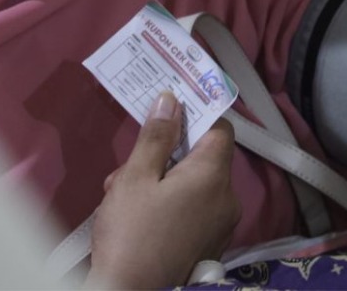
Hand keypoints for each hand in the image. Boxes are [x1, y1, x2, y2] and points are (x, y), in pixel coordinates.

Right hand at [89, 92, 238, 289]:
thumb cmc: (132, 234)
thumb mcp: (135, 178)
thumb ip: (156, 137)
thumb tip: (171, 100)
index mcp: (214, 176)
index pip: (220, 129)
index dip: (194, 117)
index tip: (166, 116)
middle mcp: (227, 199)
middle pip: (201, 159)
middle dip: (163, 157)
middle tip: (126, 170)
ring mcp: (221, 226)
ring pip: (192, 186)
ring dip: (159, 183)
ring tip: (120, 197)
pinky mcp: (209, 246)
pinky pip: (193, 211)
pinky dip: (169, 206)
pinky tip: (136, 218)